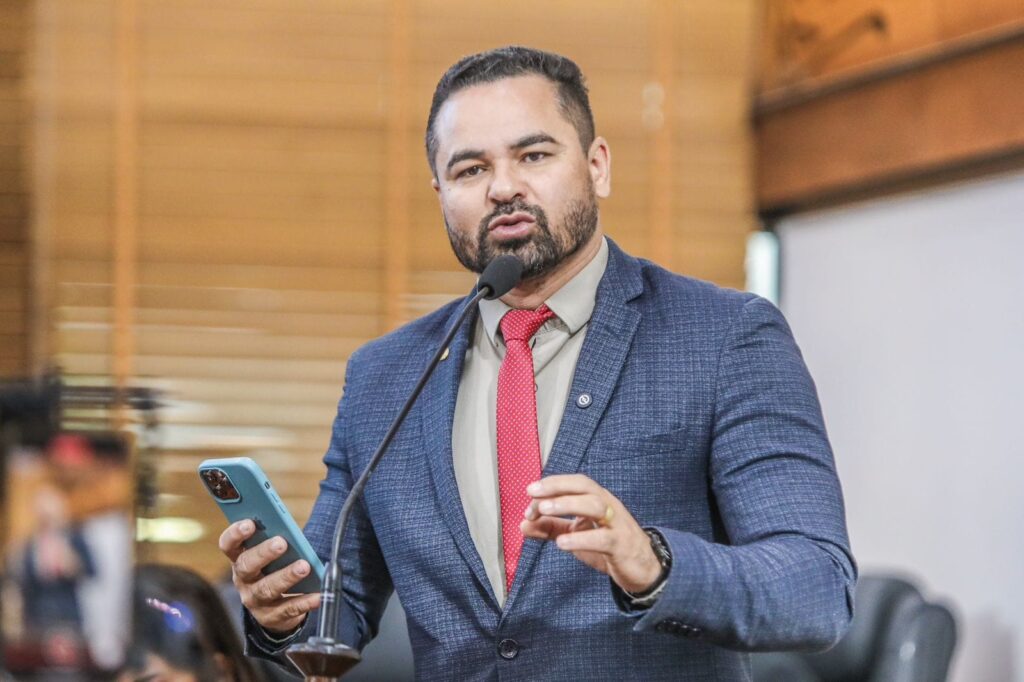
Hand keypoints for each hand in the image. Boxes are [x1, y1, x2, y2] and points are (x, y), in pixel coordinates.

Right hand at [218, 520, 320, 635]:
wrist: (275, 607)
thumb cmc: (275, 569)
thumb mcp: (271, 555)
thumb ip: (274, 539)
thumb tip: (288, 526)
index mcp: (240, 559)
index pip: (228, 545)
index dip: (236, 534)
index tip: (249, 523)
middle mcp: (243, 580)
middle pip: (247, 566)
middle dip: (264, 553)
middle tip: (281, 543)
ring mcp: (255, 600)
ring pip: (267, 588)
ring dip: (286, 576)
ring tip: (304, 566)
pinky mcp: (271, 617)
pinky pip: (288, 609)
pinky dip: (304, 602)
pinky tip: (317, 596)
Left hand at [520, 474, 660, 593]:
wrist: (642, 567)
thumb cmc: (607, 545)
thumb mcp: (575, 534)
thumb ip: (550, 528)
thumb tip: (522, 524)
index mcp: (597, 499)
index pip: (575, 484)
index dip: (553, 485)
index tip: (530, 492)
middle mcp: (608, 506)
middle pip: (585, 487)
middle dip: (558, 488)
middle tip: (534, 496)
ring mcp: (616, 524)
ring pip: (596, 506)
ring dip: (568, 505)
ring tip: (544, 510)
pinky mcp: (621, 545)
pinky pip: (602, 538)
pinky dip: (581, 539)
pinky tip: (561, 543)